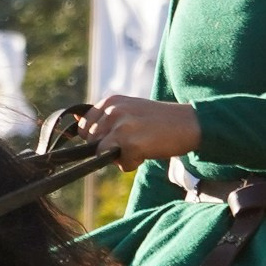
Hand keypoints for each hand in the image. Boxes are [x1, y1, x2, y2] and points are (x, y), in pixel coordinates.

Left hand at [79, 96, 200, 171]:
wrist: (189, 123)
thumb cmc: (159, 121)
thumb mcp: (129, 110)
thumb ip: (105, 118)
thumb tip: (75, 125)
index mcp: (110, 101)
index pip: (84, 127)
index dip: (98, 138)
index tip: (116, 138)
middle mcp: (112, 110)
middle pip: (91, 142)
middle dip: (108, 148)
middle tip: (133, 141)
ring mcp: (120, 126)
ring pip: (102, 153)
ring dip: (120, 156)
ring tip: (140, 145)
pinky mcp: (129, 142)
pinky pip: (121, 164)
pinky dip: (133, 163)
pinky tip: (148, 150)